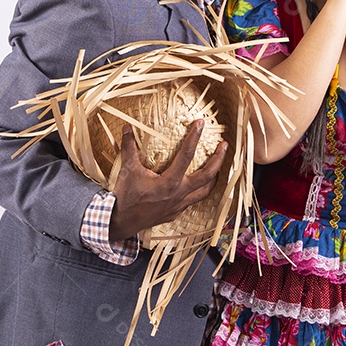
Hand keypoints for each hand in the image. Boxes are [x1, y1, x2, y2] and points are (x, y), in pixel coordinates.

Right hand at [109, 120, 227, 240]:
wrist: (121, 222)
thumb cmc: (125, 195)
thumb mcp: (128, 169)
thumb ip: (129, 147)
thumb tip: (127, 127)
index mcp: (169, 182)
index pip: (186, 155)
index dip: (194, 137)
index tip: (200, 123)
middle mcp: (178, 194)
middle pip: (207, 176)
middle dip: (218, 160)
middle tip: (224, 146)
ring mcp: (179, 205)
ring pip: (205, 191)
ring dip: (214, 177)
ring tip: (219, 166)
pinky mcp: (176, 213)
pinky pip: (193, 201)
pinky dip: (199, 191)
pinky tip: (198, 184)